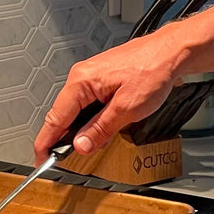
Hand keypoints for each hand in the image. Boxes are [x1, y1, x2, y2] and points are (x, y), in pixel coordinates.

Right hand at [32, 29, 187, 162]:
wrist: (172, 52)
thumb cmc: (153, 70)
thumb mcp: (126, 109)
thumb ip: (100, 129)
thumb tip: (80, 145)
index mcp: (82, 81)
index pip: (55, 117)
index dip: (46, 142)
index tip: (42, 159)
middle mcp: (83, 76)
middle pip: (63, 114)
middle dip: (63, 139)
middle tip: (63, 161)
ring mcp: (92, 77)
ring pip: (77, 110)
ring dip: (80, 130)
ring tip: (85, 148)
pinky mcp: (103, 80)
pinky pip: (88, 104)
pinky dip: (91, 119)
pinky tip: (99, 130)